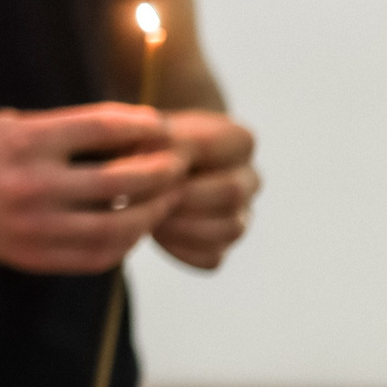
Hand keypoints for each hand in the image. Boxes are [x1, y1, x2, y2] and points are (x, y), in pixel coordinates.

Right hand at [0, 104, 188, 274]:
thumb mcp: (16, 123)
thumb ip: (69, 129)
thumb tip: (137, 132)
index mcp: (26, 140)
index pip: (103, 128)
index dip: (142, 126)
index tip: (162, 126)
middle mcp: (30, 183)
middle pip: (118, 180)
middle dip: (159, 172)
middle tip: (177, 167)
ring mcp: (31, 225)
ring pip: (115, 225)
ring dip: (150, 213)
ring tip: (164, 203)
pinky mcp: (30, 256)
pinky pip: (94, 256)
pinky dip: (122, 244)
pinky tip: (131, 230)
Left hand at [150, 110, 259, 269]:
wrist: (146, 168)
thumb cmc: (145, 142)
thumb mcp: (144, 130)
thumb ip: (148, 140)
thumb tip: (144, 163)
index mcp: (238, 139)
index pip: (210, 146)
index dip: (169, 157)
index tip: (137, 164)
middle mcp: (249, 179)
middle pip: (231, 191)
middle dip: (181, 196)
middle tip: (141, 196)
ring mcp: (240, 216)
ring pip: (228, 229)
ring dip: (180, 225)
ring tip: (146, 214)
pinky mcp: (222, 246)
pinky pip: (210, 256)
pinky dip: (179, 248)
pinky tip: (154, 231)